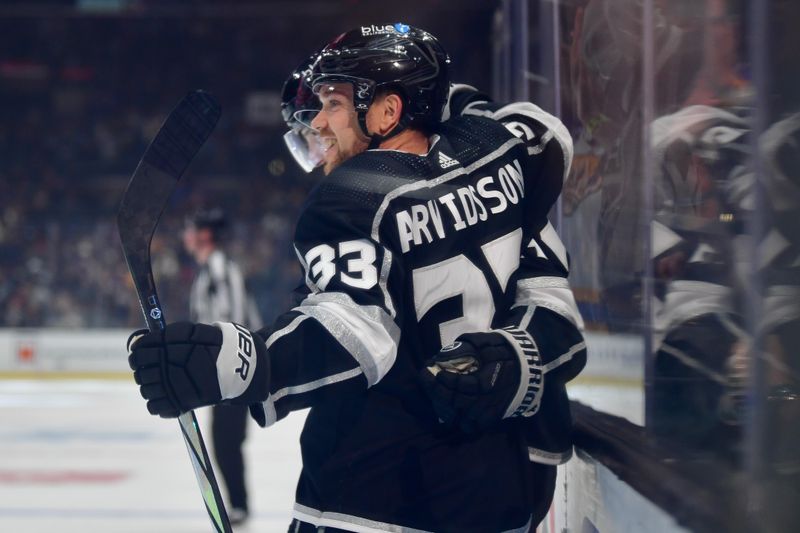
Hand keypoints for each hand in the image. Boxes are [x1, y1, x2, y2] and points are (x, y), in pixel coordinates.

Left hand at [128, 322, 267, 417]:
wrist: (241, 367)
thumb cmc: (216, 346)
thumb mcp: (195, 331)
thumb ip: (169, 335)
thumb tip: (140, 341)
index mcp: (173, 346)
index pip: (141, 350)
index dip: (137, 352)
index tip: (139, 353)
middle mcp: (171, 366)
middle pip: (141, 371)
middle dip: (141, 369)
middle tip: (149, 368)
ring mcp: (175, 387)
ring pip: (145, 389)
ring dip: (148, 386)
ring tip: (159, 382)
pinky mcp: (181, 404)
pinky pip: (154, 407)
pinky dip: (156, 402)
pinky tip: (165, 396)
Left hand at [420, 329, 539, 432]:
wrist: (529, 365)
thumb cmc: (505, 351)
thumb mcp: (488, 342)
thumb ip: (467, 345)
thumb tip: (444, 353)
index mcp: (488, 380)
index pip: (459, 385)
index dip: (442, 379)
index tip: (433, 370)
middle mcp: (488, 400)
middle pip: (456, 403)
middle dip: (437, 392)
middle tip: (427, 380)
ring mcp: (490, 412)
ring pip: (461, 419)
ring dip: (444, 407)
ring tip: (435, 395)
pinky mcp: (492, 419)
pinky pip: (471, 428)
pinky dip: (458, 421)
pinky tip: (449, 410)